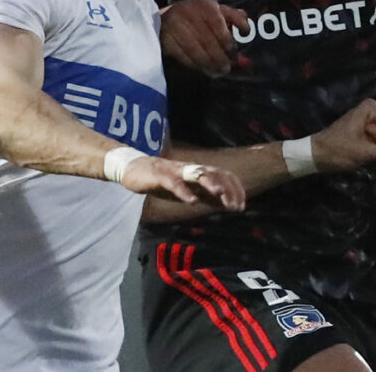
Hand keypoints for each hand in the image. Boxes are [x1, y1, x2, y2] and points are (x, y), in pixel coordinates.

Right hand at [121, 156, 245, 210]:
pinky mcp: (160, 175)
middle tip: (235, 205)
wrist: (133, 168)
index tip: (241, 206)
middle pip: (214, 173)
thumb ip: (206, 196)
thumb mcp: (188, 190)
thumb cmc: (163, 181)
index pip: (223, 176)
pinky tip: (191, 201)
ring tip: (219, 194)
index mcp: (198, 172)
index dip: (235, 189)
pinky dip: (183, 191)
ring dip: (209, 183)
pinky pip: (174, 182)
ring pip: (196, 174)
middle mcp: (190, 169)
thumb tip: (227, 205)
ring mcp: (176, 171)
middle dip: (227, 188)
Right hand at [161, 0, 249, 75]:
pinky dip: (194, 64)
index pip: (220, 27)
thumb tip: (246, 29)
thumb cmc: (199, 15)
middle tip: (227, 68)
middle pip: (208, 40)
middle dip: (220, 57)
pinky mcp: (166, 38)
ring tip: (217, 72)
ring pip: (195, 49)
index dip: (228, 43)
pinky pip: (182, 54)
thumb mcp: (216, 11)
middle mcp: (190, 13)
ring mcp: (176, 25)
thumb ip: (233, 18)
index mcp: (206, 6)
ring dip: (208, 63)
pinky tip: (202, 69)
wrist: (167, 17)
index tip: (234, 55)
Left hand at [311, 98, 375, 171]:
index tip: (365, 144)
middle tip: (363, 149)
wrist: (315, 155)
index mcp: (370, 108)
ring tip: (361, 152)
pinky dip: (373, 149)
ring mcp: (367, 120)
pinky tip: (362, 152)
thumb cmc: (337, 151)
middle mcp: (371, 110)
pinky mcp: (364, 129)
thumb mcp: (363, 153)